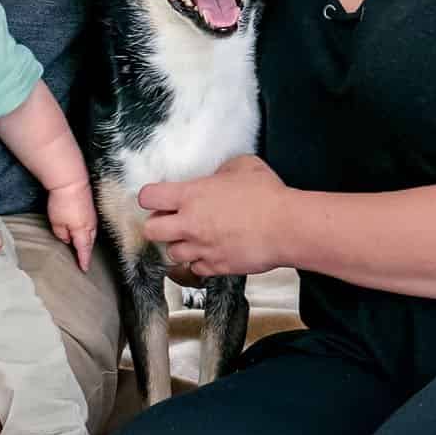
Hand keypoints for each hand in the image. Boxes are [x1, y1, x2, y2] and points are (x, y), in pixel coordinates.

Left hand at [46, 180, 96, 271]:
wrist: (70, 181)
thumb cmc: (63, 202)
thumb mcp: (57, 223)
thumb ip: (62, 234)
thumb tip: (67, 239)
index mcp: (83, 231)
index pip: (84, 250)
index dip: (84, 260)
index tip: (84, 269)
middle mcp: (90, 224)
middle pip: (90, 242)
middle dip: (87, 251)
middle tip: (84, 260)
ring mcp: (91, 215)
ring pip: (91, 232)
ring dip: (88, 240)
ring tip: (83, 246)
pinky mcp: (90, 206)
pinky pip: (90, 223)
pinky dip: (87, 230)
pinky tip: (82, 229)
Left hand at [138, 155, 291, 277]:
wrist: (286, 227)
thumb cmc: (267, 196)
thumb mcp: (242, 166)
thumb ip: (221, 171)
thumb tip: (218, 177)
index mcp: (191, 196)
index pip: (149, 197)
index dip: (150, 197)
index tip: (157, 198)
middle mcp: (190, 224)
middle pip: (151, 231)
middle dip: (158, 225)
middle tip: (171, 220)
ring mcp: (202, 248)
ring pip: (172, 254)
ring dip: (180, 245)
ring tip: (194, 238)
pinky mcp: (217, 266)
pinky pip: (196, 269)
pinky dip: (200, 262)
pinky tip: (211, 251)